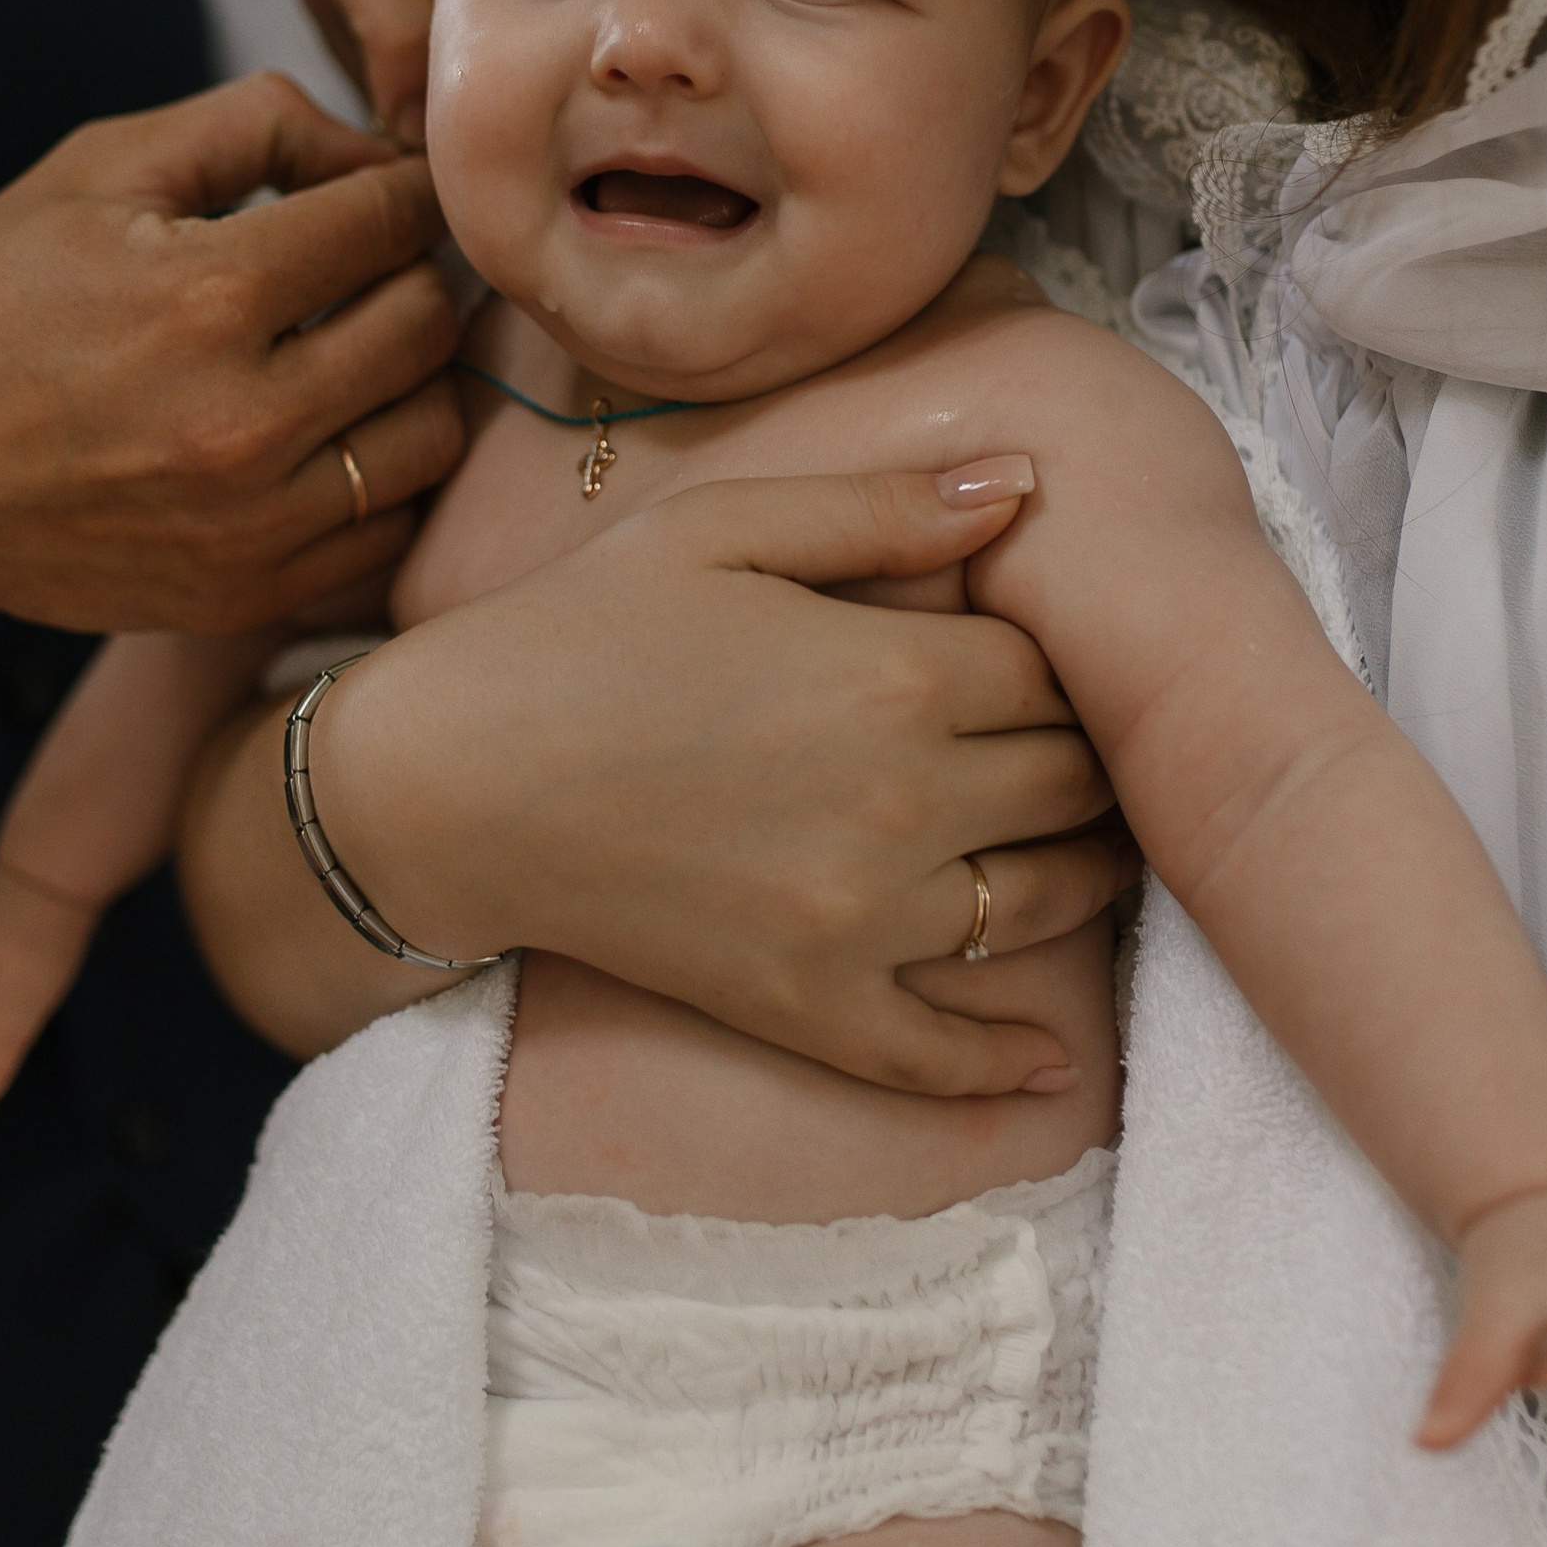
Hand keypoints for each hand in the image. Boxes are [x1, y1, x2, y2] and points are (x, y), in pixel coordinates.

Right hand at [0, 74, 464, 628]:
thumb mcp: (101, 166)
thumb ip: (258, 125)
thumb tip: (375, 155)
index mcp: (208, 296)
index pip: (394, 220)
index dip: (403, 190)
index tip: (387, 195)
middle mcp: (245, 422)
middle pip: (429, 324)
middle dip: (413, 276)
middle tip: (370, 268)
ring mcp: (250, 526)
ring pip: (433, 434)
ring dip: (413, 380)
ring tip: (354, 354)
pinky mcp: (243, 596)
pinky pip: (388, 533)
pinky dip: (382, 480)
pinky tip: (329, 440)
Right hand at [300, 466, 1137, 1093]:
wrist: (445, 782)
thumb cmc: (575, 631)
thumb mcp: (724, 526)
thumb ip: (885, 506)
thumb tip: (1029, 481)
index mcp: (895, 673)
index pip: (1058, 672)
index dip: (1069, 660)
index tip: (1060, 656)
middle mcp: (904, 802)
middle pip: (1073, 785)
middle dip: (1093, 759)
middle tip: (1101, 748)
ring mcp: (860, 919)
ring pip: (1041, 905)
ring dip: (1088, 875)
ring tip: (1099, 850)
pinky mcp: (806, 1005)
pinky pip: (939, 1055)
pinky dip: (1006, 1064)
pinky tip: (1054, 1059)